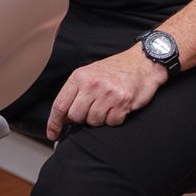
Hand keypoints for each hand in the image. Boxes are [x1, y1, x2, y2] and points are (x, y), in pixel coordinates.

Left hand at [46, 49, 169, 140]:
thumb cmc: (115, 69)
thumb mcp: (89, 74)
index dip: (54, 123)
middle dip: (82, 119)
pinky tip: (118, 107)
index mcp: (79, 77)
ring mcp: (107, 93)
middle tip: (92, 110)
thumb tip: (62, 116)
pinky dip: (114, 119)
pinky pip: (111, 122)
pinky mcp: (123, 102)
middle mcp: (92, 84)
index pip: (60, 105)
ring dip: (99, 118)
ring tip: (107, 105)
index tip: (53, 134)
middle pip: (75, 116)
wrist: (142, 62)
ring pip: (93, 121)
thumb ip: (75, 92)